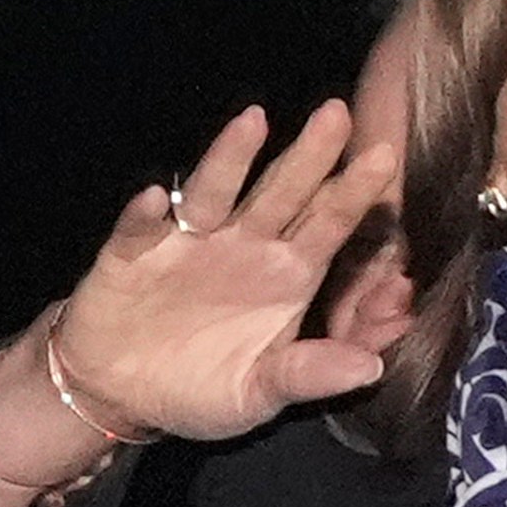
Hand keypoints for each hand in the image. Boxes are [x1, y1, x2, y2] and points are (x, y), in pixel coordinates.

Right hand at [54, 101, 400, 441]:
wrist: (123, 393)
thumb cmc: (202, 387)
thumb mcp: (261, 393)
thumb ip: (311, 375)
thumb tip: (372, 370)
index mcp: (286, 274)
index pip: (328, 225)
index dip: (354, 193)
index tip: (384, 157)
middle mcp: (243, 245)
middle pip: (281, 193)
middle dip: (308, 155)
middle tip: (337, 113)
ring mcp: (187, 243)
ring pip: (214, 193)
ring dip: (231, 158)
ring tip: (253, 122)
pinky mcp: (132, 253)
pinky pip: (139, 229)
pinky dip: (145, 214)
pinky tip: (155, 199)